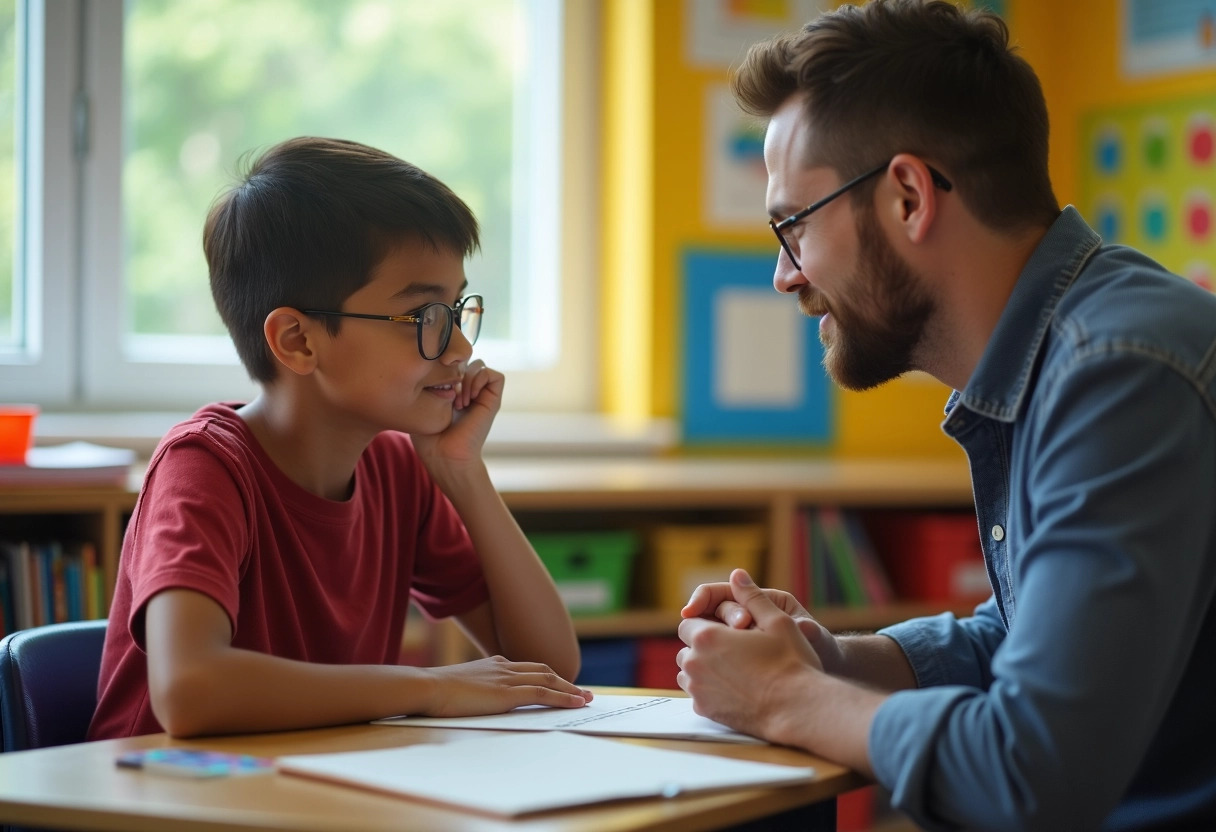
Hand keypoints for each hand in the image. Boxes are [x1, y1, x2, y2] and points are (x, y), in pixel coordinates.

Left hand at [412, 359, 502, 475]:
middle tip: (447, 393)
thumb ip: (425, 385)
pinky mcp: (493, 401)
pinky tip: (469, 398)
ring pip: (480, 365)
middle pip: (465, 360)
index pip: (453, 362)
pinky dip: (481, 380)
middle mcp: (469, 390)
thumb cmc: (429, 439)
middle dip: (454, 370)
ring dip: (467, 377)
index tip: (434, 386)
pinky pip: (495, 375)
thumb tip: (431, 368)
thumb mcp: (420, 405)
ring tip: (459, 400)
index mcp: (453, 391)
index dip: (444, 366)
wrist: (445, 457)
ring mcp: (482, 395)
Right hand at [417, 655, 591, 716]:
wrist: (426, 687)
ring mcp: (506, 678)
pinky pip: (542, 694)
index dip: (548, 676)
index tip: (561, 684)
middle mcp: (504, 667)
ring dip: (570, 690)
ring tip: (585, 699)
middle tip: (582, 692)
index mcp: (493, 664)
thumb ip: (476, 690)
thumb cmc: (436, 693)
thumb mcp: (460, 687)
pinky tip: (575, 703)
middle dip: (565, 681)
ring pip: (548, 680)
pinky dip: (562, 698)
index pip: (528, 668)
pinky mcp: (506, 693)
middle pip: (543, 671)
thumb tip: (481, 701)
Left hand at [677, 569, 822, 740]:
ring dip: (704, 667)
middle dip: (703, 646)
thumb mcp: (777, 621)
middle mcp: (695, 663)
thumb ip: (752, 596)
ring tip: (733, 667)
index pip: (688, 622)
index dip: (706, 623)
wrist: (797, 708)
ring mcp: (698, 689)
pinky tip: (733, 687)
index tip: (726, 629)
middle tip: (732, 649)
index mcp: (707, 637)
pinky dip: (709, 689)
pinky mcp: (705, 711)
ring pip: (688, 672)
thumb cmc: (791, 663)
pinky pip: (697, 695)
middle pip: (686, 648)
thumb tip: (737, 575)